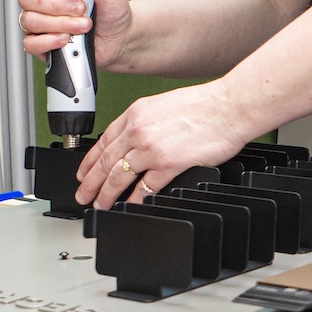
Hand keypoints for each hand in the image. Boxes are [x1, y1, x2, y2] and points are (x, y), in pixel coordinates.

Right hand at [17, 0, 133, 67]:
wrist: (120, 37)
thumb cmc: (111, 8)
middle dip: (58, 5)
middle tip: (81, 8)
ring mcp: (39, 22)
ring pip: (30, 21)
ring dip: (61, 24)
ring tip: (83, 25)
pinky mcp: (41, 44)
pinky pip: (31, 43)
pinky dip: (50, 41)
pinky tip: (67, 39)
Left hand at [75, 81, 248, 208]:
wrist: (228, 107)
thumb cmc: (205, 105)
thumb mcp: (163, 105)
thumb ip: (144, 123)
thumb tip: (134, 142)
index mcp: (136, 114)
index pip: (103, 141)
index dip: (89, 161)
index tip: (83, 172)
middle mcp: (138, 130)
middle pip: (105, 161)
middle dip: (89, 182)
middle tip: (82, 194)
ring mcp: (151, 148)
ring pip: (118, 176)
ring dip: (105, 194)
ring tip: (99, 204)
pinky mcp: (168, 164)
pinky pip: (144, 187)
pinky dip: (134, 199)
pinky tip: (128, 205)